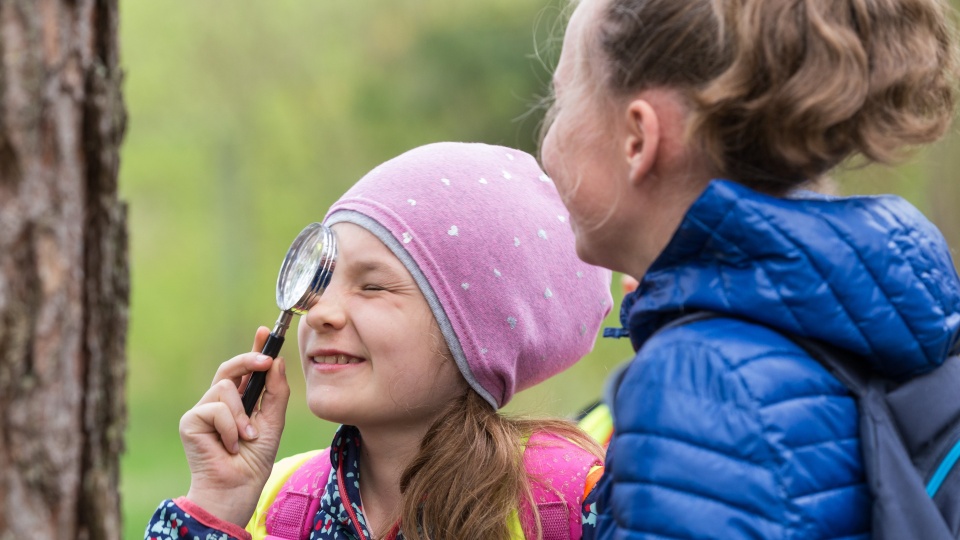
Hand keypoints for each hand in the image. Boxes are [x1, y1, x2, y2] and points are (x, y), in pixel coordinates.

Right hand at [180, 326, 289, 526]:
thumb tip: (276, 362)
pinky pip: (216, 409)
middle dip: (249, 359)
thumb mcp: (273, 421)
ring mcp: (203, 409)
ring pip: (226, 388)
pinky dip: (230, 428)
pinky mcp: (190, 420)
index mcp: (240, 401)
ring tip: (246, 437)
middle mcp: (219, 402)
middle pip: (231, 368)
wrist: (238, 486)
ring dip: (242, 414)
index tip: (264, 332)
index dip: (254, 350)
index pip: (246, 370)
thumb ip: (276, 392)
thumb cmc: (254, 459)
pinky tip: (229, 446)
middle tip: (266, 360)